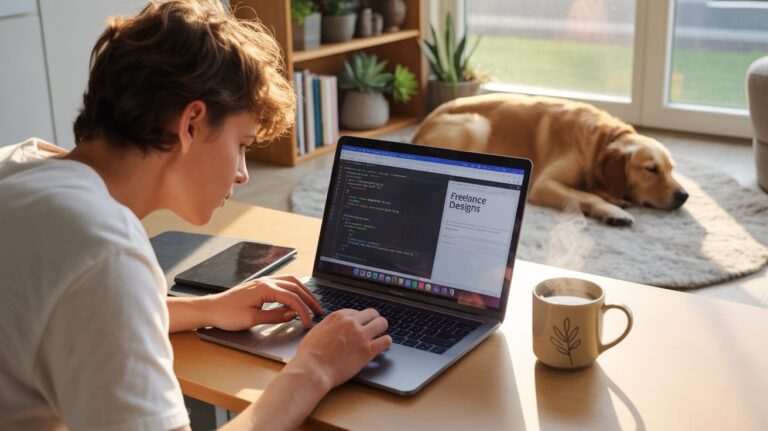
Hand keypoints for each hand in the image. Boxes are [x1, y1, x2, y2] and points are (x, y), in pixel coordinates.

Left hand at [207, 275, 322, 329]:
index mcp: (265, 288)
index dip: (303, 311)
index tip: (309, 322)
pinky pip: (283, 283)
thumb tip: (292, 314)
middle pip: (295, 287)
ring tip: (311, 303)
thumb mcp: (252, 320)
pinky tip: (296, 298)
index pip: (292, 298)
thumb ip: (275, 316)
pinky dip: (294, 289)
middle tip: (319, 311)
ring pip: (290, 282)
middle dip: (309, 299)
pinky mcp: (260, 286)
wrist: (210, 309)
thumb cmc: (226, 314)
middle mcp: (266, 281)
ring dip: (303, 292)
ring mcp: (263, 282)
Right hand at [285, 308, 391, 391]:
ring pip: (382, 323)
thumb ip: (330, 326)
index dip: (359, 319)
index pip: (357, 312)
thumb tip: (334, 328)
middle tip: (373, 328)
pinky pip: (386, 341)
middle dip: (373, 320)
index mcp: (338, 316)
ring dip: (382, 329)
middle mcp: (351, 322)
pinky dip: (387, 343)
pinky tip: (384, 346)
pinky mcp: (368, 350)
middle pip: (372, 313)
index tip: (360, 325)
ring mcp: (361, 335)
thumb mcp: (317, 330)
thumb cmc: (309, 354)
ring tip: (380, 336)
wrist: (313, 369)